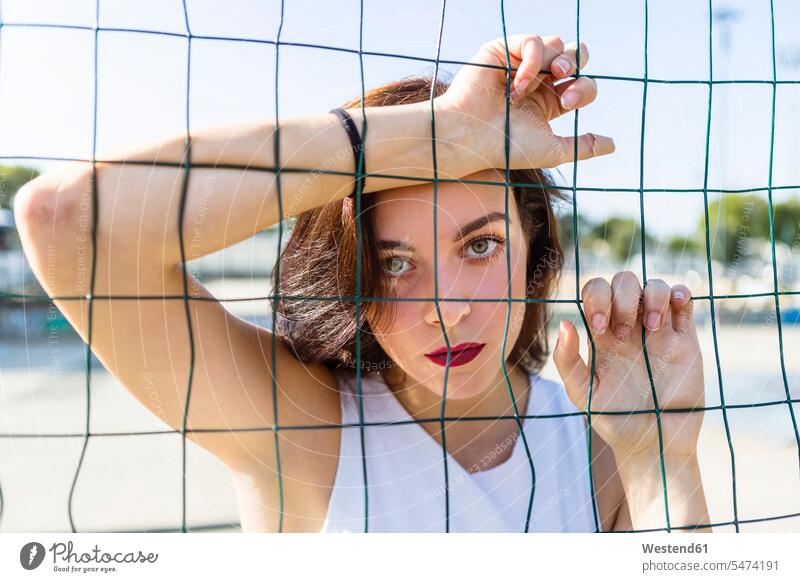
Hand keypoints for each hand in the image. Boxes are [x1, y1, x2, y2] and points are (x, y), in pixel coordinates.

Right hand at [437, 34, 614, 169]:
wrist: (472, 137)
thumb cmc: (507, 146)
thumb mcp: (553, 149)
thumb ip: (583, 146)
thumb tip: (613, 144)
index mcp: (548, 103)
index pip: (582, 83)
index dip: (583, 89)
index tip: (567, 104)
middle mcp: (536, 81)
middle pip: (574, 57)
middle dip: (576, 64)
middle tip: (563, 80)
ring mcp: (518, 64)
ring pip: (556, 44)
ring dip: (556, 60)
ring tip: (542, 78)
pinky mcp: (502, 50)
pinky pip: (532, 41)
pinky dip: (531, 59)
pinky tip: (518, 81)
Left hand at [553, 272, 704, 464]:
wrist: (654, 445)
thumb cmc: (614, 421)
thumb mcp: (583, 394)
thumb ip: (567, 361)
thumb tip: (564, 323)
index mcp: (602, 335)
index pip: (596, 292)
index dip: (597, 298)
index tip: (601, 328)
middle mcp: (629, 327)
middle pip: (624, 282)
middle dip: (622, 297)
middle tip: (623, 331)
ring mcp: (658, 331)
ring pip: (655, 286)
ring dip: (652, 295)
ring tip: (652, 327)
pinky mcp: (685, 340)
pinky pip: (685, 302)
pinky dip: (680, 293)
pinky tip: (676, 303)